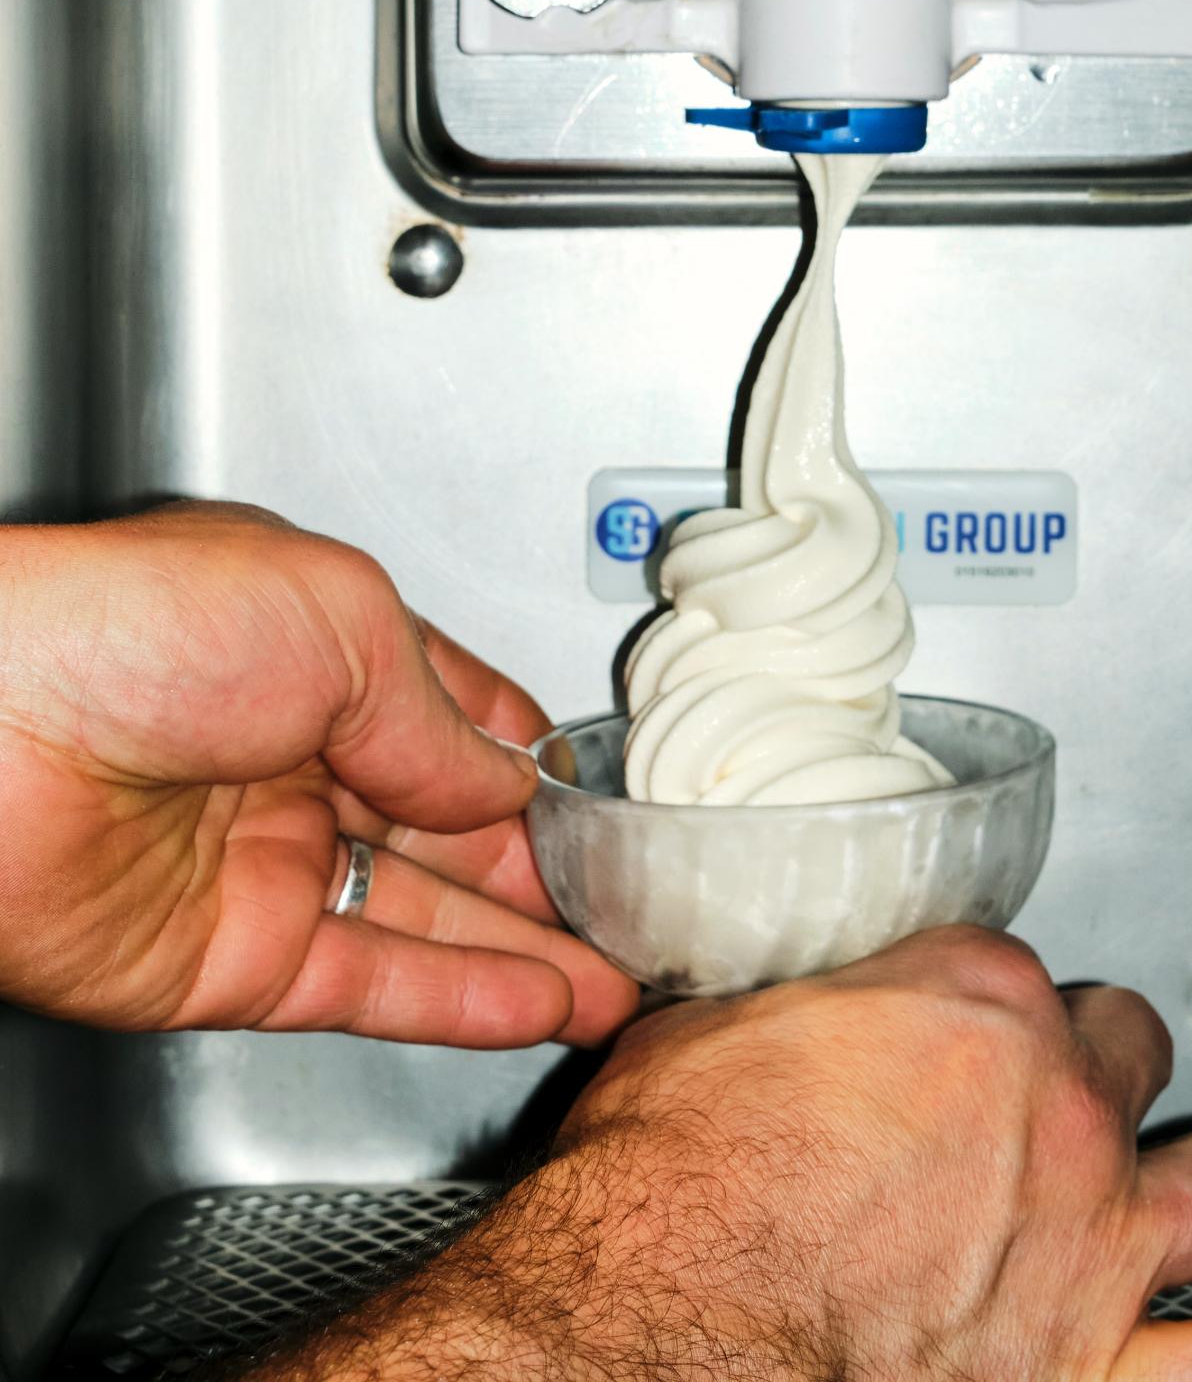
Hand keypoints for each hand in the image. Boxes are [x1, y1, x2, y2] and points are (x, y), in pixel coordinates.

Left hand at [0, 502, 637, 1046]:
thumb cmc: (127, 628)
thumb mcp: (341, 621)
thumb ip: (442, 721)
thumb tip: (509, 789)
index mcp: (316, 652)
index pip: (458, 719)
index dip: (540, 763)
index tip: (613, 802)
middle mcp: (294, 757)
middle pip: (451, 828)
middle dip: (547, 868)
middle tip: (634, 905)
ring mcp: (266, 863)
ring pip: (426, 917)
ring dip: (527, 950)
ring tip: (617, 978)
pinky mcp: (232, 963)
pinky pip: (371, 984)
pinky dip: (463, 998)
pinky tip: (540, 1001)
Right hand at [262, 926, 1191, 1380]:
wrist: (646, 1339)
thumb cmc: (659, 1204)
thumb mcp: (696, 1043)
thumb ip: (780, 1014)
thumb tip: (775, 1017)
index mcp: (966, 1003)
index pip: (1012, 966)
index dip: (975, 1004)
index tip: (945, 1036)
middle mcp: (1056, 1108)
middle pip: (1133, 1043)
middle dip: (1100, 1065)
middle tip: (1058, 1100)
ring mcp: (1095, 1242)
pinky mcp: (1101, 1373)